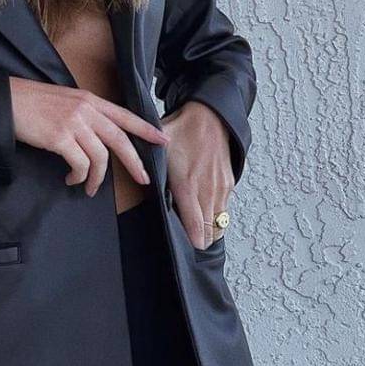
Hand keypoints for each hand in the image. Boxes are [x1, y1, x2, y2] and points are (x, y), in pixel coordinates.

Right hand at [8, 77, 168, 196]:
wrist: (6, 100)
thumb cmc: (31, 102)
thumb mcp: (64, 100)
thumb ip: (83, 112)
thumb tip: (96, 135)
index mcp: (89, 99)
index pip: (125, 115)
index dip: (145, 129)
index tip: (162, 140)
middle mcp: (85, 109)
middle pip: (120, 139)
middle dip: (135, 162)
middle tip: (144, 179)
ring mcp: (73, 123)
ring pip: (100, 156)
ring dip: (98, 178)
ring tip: (90, 188)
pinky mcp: (59, 137)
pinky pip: (80, 164)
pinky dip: (79, 176)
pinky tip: (71, 179)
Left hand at [161, 100, 232, 249]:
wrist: (209, 117)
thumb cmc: (181, 132)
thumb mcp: (158, 150)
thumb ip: (148, 169)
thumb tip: (135, 185)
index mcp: (188, 185)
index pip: (195, 227)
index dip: (191, 242)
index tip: (184, 248)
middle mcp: (208, 190)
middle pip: (209, 232)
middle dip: (198, 240)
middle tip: (185, 241)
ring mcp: (221, 189)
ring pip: (219, 224)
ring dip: (208, 231)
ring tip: (195, 231)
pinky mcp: (229, 184)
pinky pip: (224, 211)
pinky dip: (216, 218)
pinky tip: (204, 214)